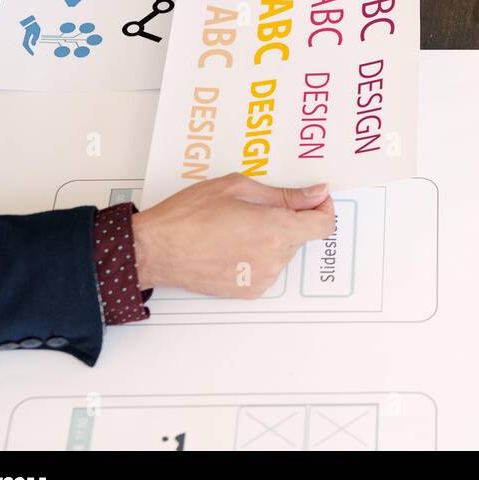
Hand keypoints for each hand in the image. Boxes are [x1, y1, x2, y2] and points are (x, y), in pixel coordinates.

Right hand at [132, 173, 334, 298]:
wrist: (154, 250)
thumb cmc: (188, 216)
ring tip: (236, 226)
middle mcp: (273, 259)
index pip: (324, 225)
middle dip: (288, 218)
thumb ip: (284, 194)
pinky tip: (231, 244)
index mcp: (276, 230)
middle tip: (255, 207)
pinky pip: (267, 267)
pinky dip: (258, 254)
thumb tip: (316, 193)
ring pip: (283, 251)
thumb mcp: (237, 188)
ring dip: (271, 237)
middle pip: (301, 235)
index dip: (322, 208)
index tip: (313, 198)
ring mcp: (262, 278)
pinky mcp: (249, 291)